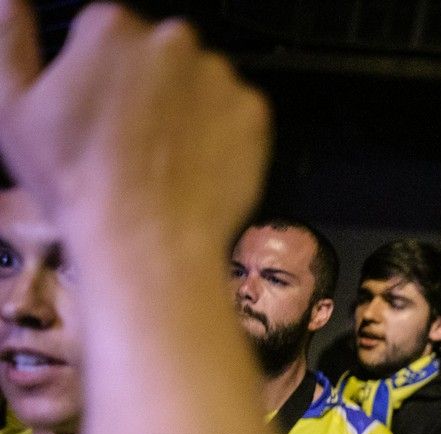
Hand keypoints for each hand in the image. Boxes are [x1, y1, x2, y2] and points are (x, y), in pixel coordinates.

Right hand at [0, 0, 267, 249]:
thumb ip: (10, 41)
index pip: (106, 31)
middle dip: (147, 83)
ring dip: (186, 105)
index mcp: (111, 28)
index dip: (98, 71)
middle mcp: (172, 40)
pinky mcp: (254, 112)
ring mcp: (219, 76)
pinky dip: (222, 131)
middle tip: (132, 136)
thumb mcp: (13, 109)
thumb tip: (10, 2)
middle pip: (158, 52)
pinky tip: (197, 163)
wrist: (146, 240)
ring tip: (164, 154)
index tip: (97, 107)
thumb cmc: (74, 182)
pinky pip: (237, 112)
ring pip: (200, 80)